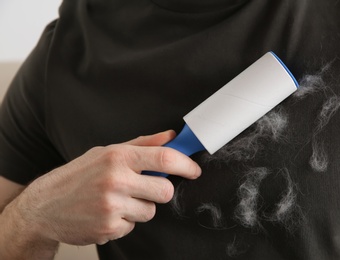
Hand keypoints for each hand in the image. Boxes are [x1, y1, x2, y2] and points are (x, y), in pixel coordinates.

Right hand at [14, 130, 200, 244]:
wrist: (44, 206)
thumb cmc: (78, 176)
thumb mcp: (106, 153)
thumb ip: (142, 144)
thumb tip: (170, 137)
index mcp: (117, 157)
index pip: (164, 158)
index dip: (185, 164)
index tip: (194, 170)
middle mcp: (116, 180)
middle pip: (165, 190)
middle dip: (160, 191)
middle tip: (145, 188)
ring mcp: (112, 206)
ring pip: (151, 211)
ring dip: (140, 207)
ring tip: (118, 200)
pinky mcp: (108, 228)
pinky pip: (133, 226)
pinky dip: (125, 221)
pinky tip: (107, 213)